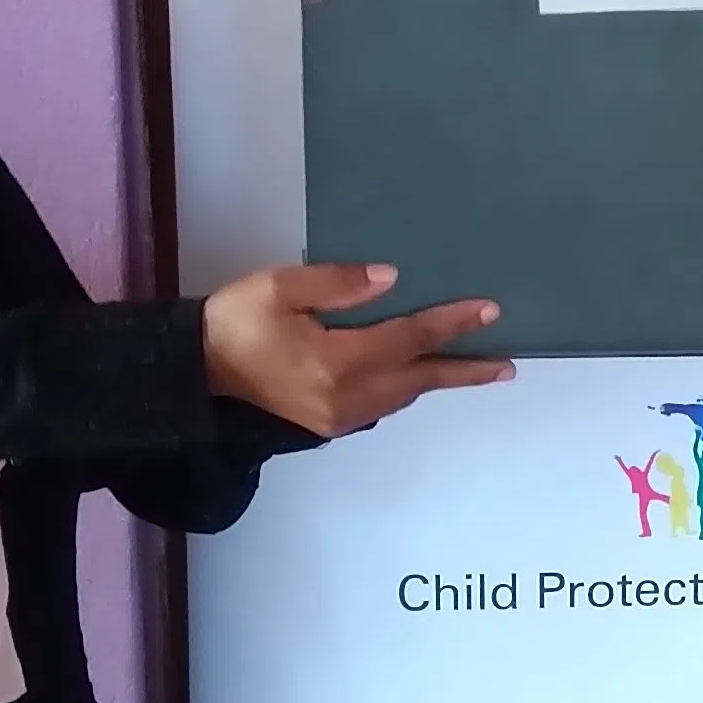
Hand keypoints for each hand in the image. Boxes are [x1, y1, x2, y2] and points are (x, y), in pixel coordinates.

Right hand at [201, 264, 512, 437]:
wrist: (195, 367)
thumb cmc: (236, 319)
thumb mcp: (281, 285)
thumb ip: (337, 282)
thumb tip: (390, 279)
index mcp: (334, 361)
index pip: (407, 338)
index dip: (449, 325)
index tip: (487, 312)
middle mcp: (344, 397)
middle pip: (417, 380)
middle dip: (463, 370)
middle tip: (507, 366)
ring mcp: (336, 416)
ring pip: (402, 396)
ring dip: (439, 381)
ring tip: (477, 370)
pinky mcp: (326, 423)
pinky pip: (382, 405)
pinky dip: (408, 389)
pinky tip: (420, 377)